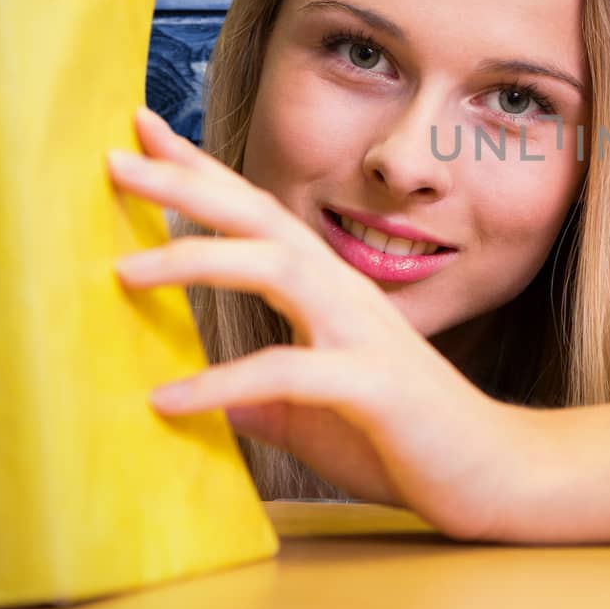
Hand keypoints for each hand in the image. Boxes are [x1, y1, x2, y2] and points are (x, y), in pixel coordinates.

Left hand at [107, 105, 533, 540]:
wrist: (494, 472)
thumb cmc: (407, 438)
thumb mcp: (313, 414)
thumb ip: (263, 400)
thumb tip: (203, 401)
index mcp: (330, 291)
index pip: (259, 215)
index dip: (202, 172)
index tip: (142, 136)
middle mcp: (345, 295)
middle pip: (261, 217)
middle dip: (188, 184)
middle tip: (115, 159)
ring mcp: (362, 334)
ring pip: (275, 267)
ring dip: (197, 261)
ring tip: (124, 270)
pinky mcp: (372, 385)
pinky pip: (288, 372)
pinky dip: (224, 383)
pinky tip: (168, 401)